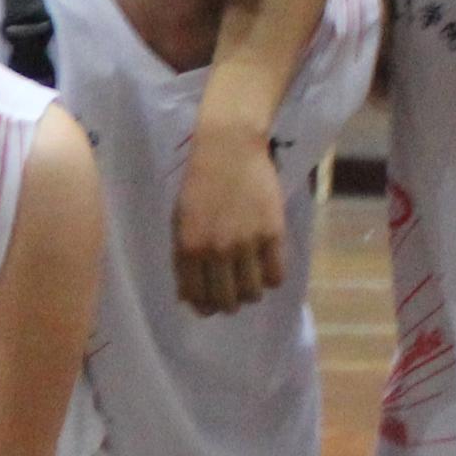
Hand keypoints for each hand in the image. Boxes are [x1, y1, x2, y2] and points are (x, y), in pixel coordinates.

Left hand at [172, 111, 288, 314]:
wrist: (228, 148)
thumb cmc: (199, 183)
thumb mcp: (179, 220)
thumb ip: (182, 258)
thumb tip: (187, 297)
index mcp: (188, 248)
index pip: (196, 297)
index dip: (204, 307)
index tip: (210, 305)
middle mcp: (217, 250)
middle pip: (226, 301)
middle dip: (228, 304)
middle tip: (232, 295)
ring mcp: (246, 243)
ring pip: (253, 293)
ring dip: (251, 292)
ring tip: (250, 279)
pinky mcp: (273, 234)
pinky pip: (276, 276)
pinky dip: (272, 279)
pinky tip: (267, 267)